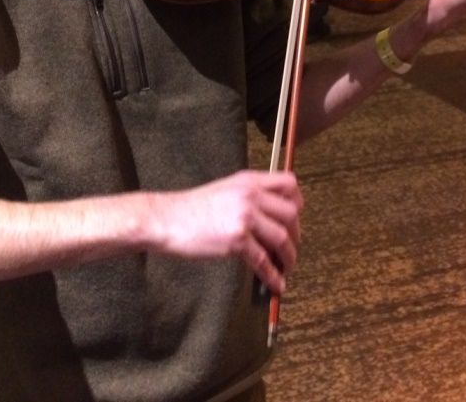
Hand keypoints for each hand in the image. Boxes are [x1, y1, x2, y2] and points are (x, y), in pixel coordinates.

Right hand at [149, 170, 302, 294]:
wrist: (167, 218)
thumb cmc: (191, 208)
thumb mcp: (225, 189)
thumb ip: (249, 195)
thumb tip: (271, 215)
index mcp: (249, 181)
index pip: (289, 183)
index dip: (298, 202)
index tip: (297, 218)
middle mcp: (250, 195)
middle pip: (291, 214)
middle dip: (296, 234)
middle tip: (291, 247)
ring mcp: (244, 217)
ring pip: (282, 238)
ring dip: (289, 257)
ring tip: (287, 267)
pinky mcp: (236, 240)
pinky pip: (263, 261)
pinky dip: (273, 276)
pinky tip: (276, 283)